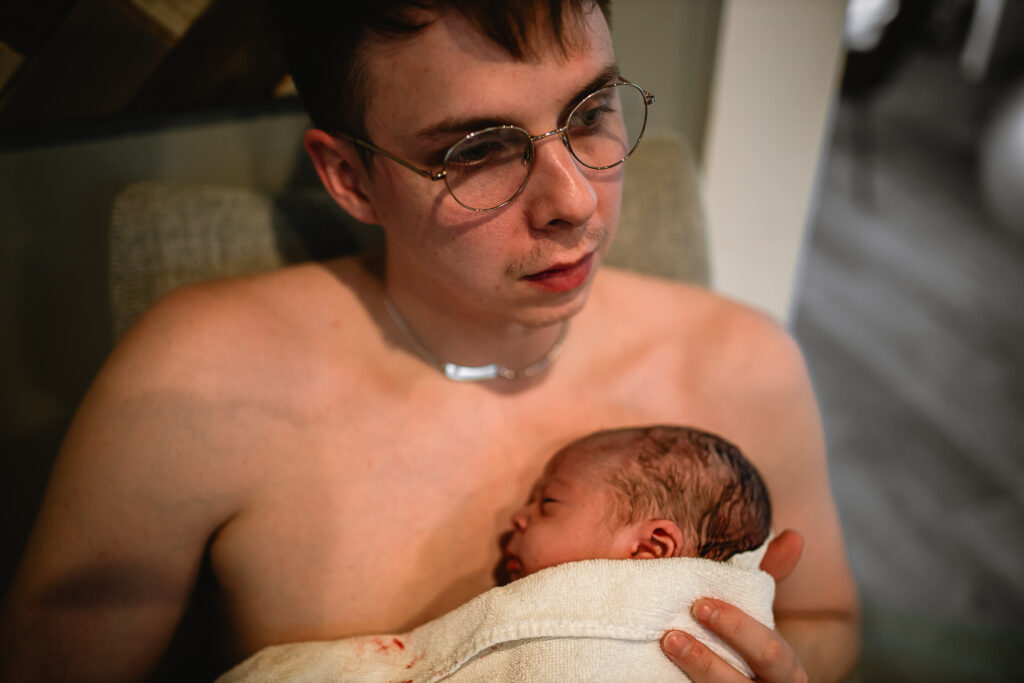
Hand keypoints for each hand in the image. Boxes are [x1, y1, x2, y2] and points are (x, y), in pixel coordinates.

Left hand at [660, 530, 807, 681]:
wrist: (732, 681)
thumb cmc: (745, 645)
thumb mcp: (759, 616)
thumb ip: (771, 579)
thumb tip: (793, 536)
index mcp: (785, 670)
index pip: (771, 653)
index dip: (738, 630)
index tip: (701, 604)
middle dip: (706, 661)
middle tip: (671, 635)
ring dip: (692, 671)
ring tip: (665, 644)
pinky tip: (656, 671)